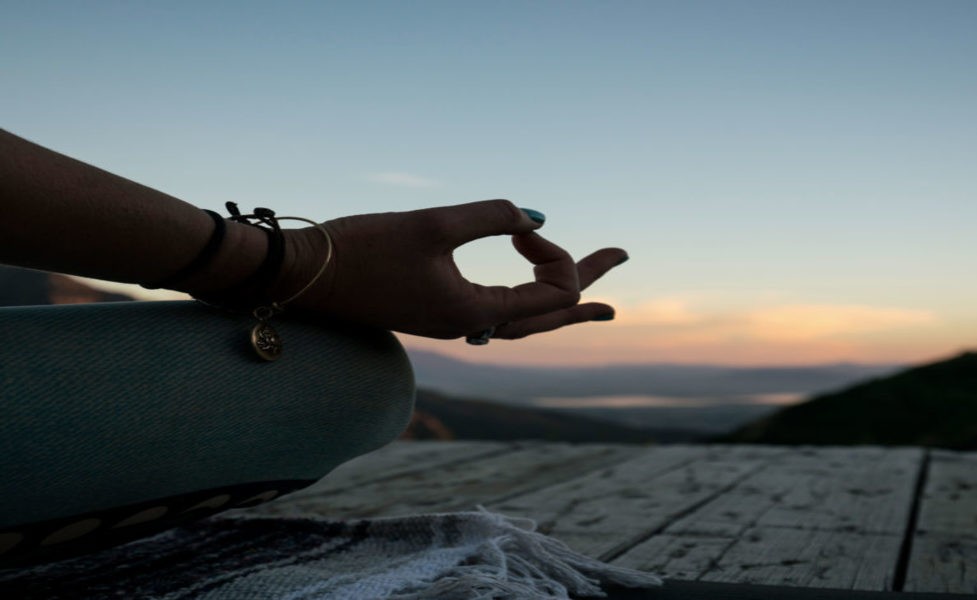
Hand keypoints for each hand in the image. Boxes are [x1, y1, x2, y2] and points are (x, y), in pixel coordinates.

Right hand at [279, 199, 626, 339]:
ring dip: (562, 300)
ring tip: (600, 296)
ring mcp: (454, 324)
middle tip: (624, 255)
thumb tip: (536, 220)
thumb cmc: (360, 251)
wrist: (301, 277)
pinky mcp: (436, 313)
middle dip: (588, 285)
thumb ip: (491, 217)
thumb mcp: (432, 224)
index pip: (551, 293)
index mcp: (476, 313)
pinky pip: (498, 315)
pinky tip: (531, 291)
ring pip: (524, 318)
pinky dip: (526, 301)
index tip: (516, 230)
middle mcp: (471, 327)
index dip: (554, 254)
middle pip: (549, 312)